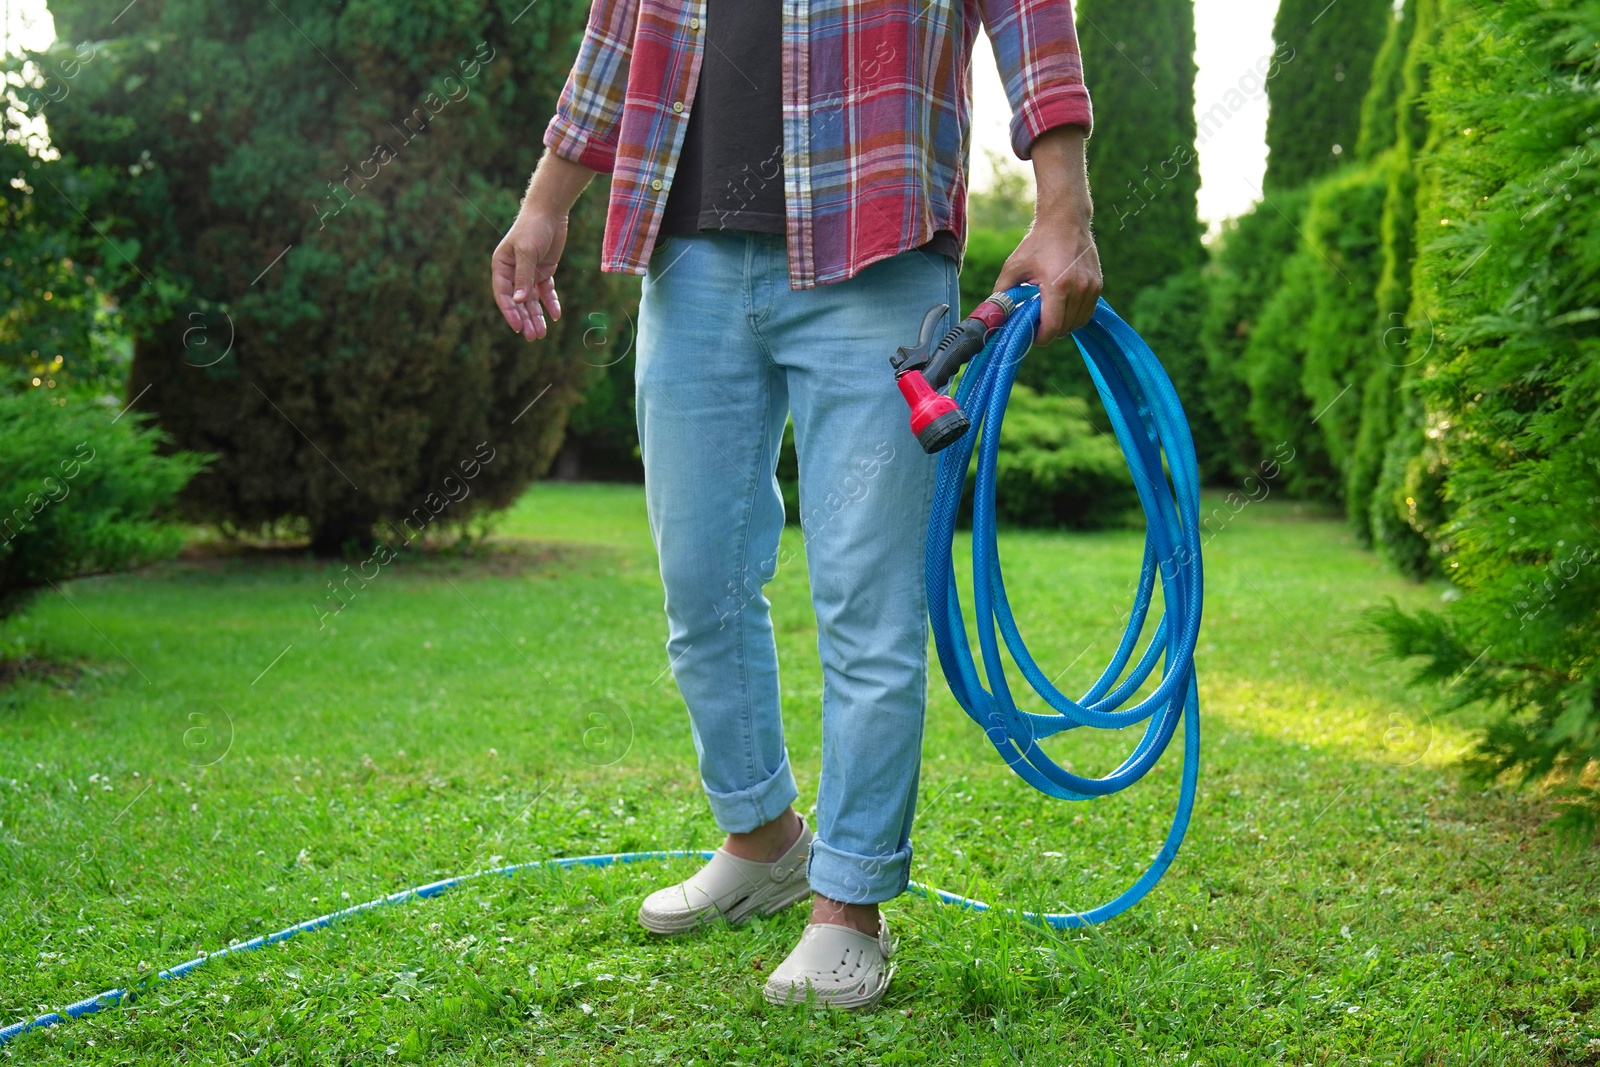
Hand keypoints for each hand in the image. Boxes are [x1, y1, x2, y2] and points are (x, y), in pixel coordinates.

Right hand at [492, 208, 567, 340]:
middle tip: (534, 337)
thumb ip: (524, 277)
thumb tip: (519, 301)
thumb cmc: (533, 228)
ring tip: (542, 334)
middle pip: (519, 302)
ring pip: (532, 301)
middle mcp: (513, 272)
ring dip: (537, 317)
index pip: (503, 294)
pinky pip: (546, 292)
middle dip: (526, 319)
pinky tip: (556, 316)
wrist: (550, 212)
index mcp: (501, 266)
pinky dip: (551, 303)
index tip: (518, 327)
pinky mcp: (544, 272)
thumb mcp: (527, 252)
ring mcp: (529, 273)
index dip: (510, 312)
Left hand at [994, 211, 1101, 345]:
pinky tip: (1060, 307)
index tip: (1030, 334)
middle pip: (1064, 329)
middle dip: (1049, 331)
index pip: (1052, 328)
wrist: (1065, 221)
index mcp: (1059, 286)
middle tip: (1035, 322)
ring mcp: (1092, 287)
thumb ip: (1002, 294)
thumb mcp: (1013, 267)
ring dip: (1062, 325)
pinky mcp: (1098, 285)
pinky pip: (1086, 313)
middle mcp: (1080, 288)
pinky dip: (1073, 317)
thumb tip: (993, 316)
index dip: (1040, 338)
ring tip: (1047, 313)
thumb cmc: (1038, 243)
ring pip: (1077, 323)